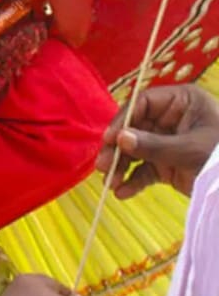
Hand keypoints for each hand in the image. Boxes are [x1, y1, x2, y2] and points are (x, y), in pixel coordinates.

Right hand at [96, 84, 218, 197]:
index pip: (142, 104)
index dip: (123, 120)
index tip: (109, 139)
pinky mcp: (169, 164)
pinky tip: (123, 193)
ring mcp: (169, 142)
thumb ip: (154, 145)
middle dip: (118, 149)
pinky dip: (134, 181)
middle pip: (134, 128)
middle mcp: (172, 119)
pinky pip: (145, 170)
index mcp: (182, 102)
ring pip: (136, 150)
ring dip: (122, 167)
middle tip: (103, 166)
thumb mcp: (191, 149)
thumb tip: (119, 139)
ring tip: (110, 184)